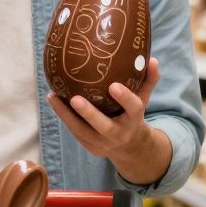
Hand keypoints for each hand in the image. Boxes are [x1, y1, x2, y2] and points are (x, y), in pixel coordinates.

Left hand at [48, 57, 168, 181]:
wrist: (129, 147)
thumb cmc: (132, 114)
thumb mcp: (143, 99)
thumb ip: (148, 80)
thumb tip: (152, 59)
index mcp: (134, 119)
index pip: (133, 108)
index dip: (125, 98)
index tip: (114, 86)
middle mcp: (119, 133)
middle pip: (103, 126)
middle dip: (89, 113)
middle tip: (75, 99)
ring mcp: (102, 143)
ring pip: (81, 130)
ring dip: (65, 114)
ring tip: (53, 96)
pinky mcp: (89, 146)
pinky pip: (74, 131)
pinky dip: (63, 117)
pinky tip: (53, 100)